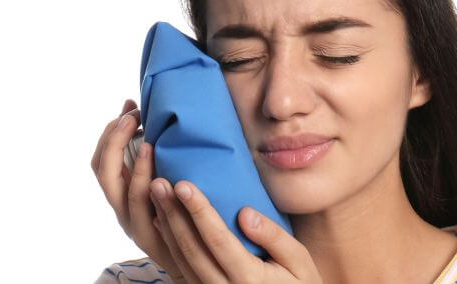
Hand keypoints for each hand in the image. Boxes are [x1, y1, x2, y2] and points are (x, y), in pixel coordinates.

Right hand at [91, 99, 185, 281]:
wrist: (195, 264)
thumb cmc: (182, 217)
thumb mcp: (164, 186)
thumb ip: (157, 158)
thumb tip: (150, 115)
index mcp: (121, 196)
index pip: (101, 162)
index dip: (110, 133)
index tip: (129, 107)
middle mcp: (123, 211)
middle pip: (104, 173)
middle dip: (114, 140)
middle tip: (133, 116)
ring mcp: (139, 226)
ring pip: (124, 194)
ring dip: (134, 163)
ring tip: (149, 139)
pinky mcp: (158, 238)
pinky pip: (150, 213)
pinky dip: (152, 189)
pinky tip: (164, 173)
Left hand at [149, 178, 322, 282]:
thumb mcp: (300, 261)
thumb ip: (275, 237)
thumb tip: (245, 213)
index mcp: (248, 278)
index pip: (217, 239)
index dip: (198, 210)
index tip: (183, 184)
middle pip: (191, 247)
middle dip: (173, 213)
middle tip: (158, 183)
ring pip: (181, 259)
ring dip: (166, 226)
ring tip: (157, 196)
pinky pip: (182, 268)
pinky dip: (169, 243)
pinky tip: (162, 222)